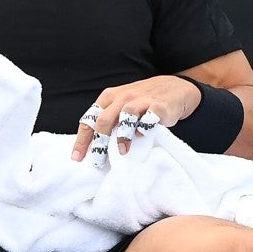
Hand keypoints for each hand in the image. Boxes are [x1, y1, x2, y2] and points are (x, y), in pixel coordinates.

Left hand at [71, 75, 200, 164]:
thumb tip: (93, 146)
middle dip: (98, 143)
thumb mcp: (121, 105)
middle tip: (97, 162)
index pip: (90, 119)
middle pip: (104, 120)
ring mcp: (141, 100)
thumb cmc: (143, 102)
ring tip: (121, 151)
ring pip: (125, 116)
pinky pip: (149, 117)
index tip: (77, 157)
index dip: (82, 139)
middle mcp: (122, 97)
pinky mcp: (159, 106)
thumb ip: (109, 120)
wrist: (175, 89)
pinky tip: (143, 135)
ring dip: (122, 136)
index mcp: (109, 97)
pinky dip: (145, 127)